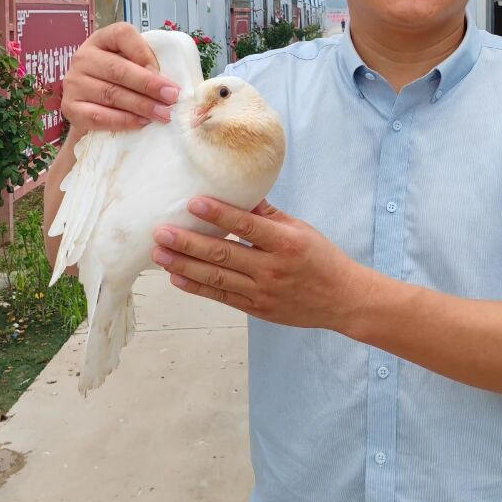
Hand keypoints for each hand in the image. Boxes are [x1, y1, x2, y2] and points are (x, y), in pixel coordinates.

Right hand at [60, 22, 182, 132]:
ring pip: (110, 94)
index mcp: (101, 39)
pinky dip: (123, 121)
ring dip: (141, 105)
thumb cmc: (121, 83)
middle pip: (117, 69)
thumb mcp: (132, 65)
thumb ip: (147, 65)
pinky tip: (141, 123)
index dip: (145, 53)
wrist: (92, 110)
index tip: (164, 73)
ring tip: (163, 114)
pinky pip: (98, 116)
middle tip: (172, 97)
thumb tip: (170, 84)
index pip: (122, 34)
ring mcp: (73, 83)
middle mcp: (83, 57)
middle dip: (149, 85)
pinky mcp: (70, 108)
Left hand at [151, 198, 378, 331]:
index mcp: (286, 243)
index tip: (193, 202)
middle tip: (161, 231)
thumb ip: (268, 214)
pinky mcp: (256, 308)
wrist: (341, 299)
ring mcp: (262, 291)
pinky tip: (176, 276)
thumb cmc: (320, 258)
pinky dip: (196, 287)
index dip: (218, 214)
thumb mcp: (300, 229)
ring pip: (216, 278)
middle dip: (188, 242)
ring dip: (184, 264)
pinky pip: (221, 297)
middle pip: (223, 254)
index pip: (246, 226)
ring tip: (160, 253)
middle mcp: (271, 268)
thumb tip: (239, 192)